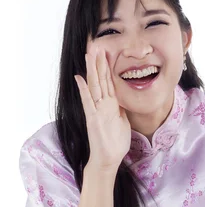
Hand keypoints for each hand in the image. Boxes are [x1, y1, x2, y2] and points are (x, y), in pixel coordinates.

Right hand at [74, 45, 131, 171]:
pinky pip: (88, 101)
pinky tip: (80, 78)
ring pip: (94, 87)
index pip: (109, 84)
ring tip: (89, 56)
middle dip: (99, 65)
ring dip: (92, 71)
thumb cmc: (115, 144)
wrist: (108, 159)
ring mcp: (97, 111)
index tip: (107, 55)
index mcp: (111, 106)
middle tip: (97, 48)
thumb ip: (121, 111)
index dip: (108, 69)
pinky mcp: (93, 118)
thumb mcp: (123, 123)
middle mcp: (102, 106)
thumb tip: (122, 101)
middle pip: (101, 81)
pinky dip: (84, 90)